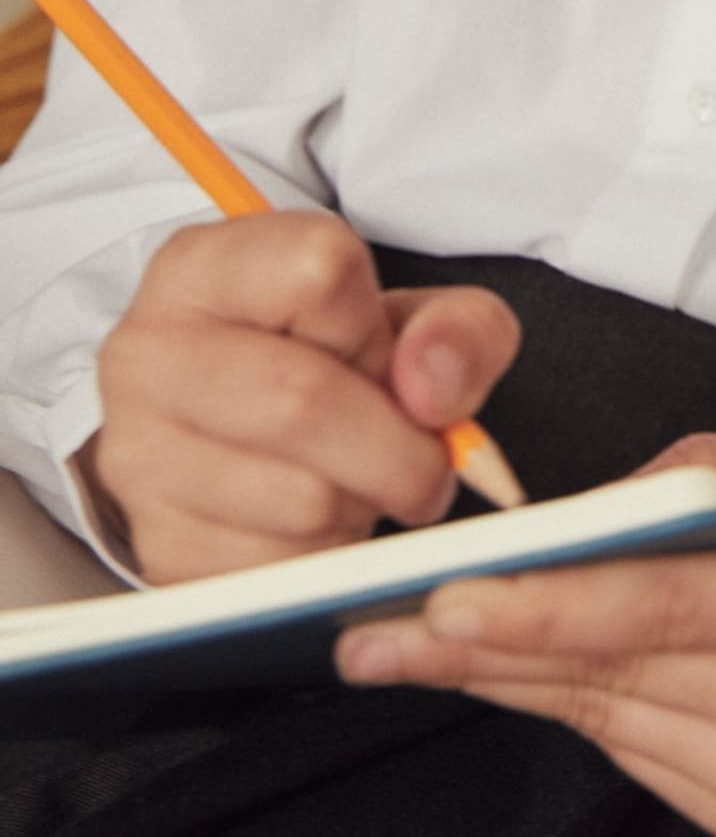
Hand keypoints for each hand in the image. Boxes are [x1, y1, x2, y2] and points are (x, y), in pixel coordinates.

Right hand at [81, 213, 520, 584]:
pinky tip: (317, 521)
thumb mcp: (409, 319)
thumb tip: (434, 390)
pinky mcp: (161, 548)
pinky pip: (282, 570)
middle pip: (304, 400)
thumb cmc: (327, 363)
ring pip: (302, 499)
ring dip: (365, 502)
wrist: (245, 441)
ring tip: (354, 477)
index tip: (374, 351)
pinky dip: (328, 556)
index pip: (319, 270)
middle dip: (397, 443)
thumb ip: (456, 329)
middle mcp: (148, 354)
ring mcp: (139, 457)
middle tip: (414, 452)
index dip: (374, 325)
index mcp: (202, 267)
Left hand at [335, 427, 715, 835]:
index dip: (547, 608)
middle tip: (367, 632)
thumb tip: (601, 504)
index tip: (449, 601)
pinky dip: (574, 702)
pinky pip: (633, 749)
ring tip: (403, 645)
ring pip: (606, 719)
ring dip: (506, 679)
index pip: (661, 611)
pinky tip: (513, 666)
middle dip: (481, 650)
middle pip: (610, 675)